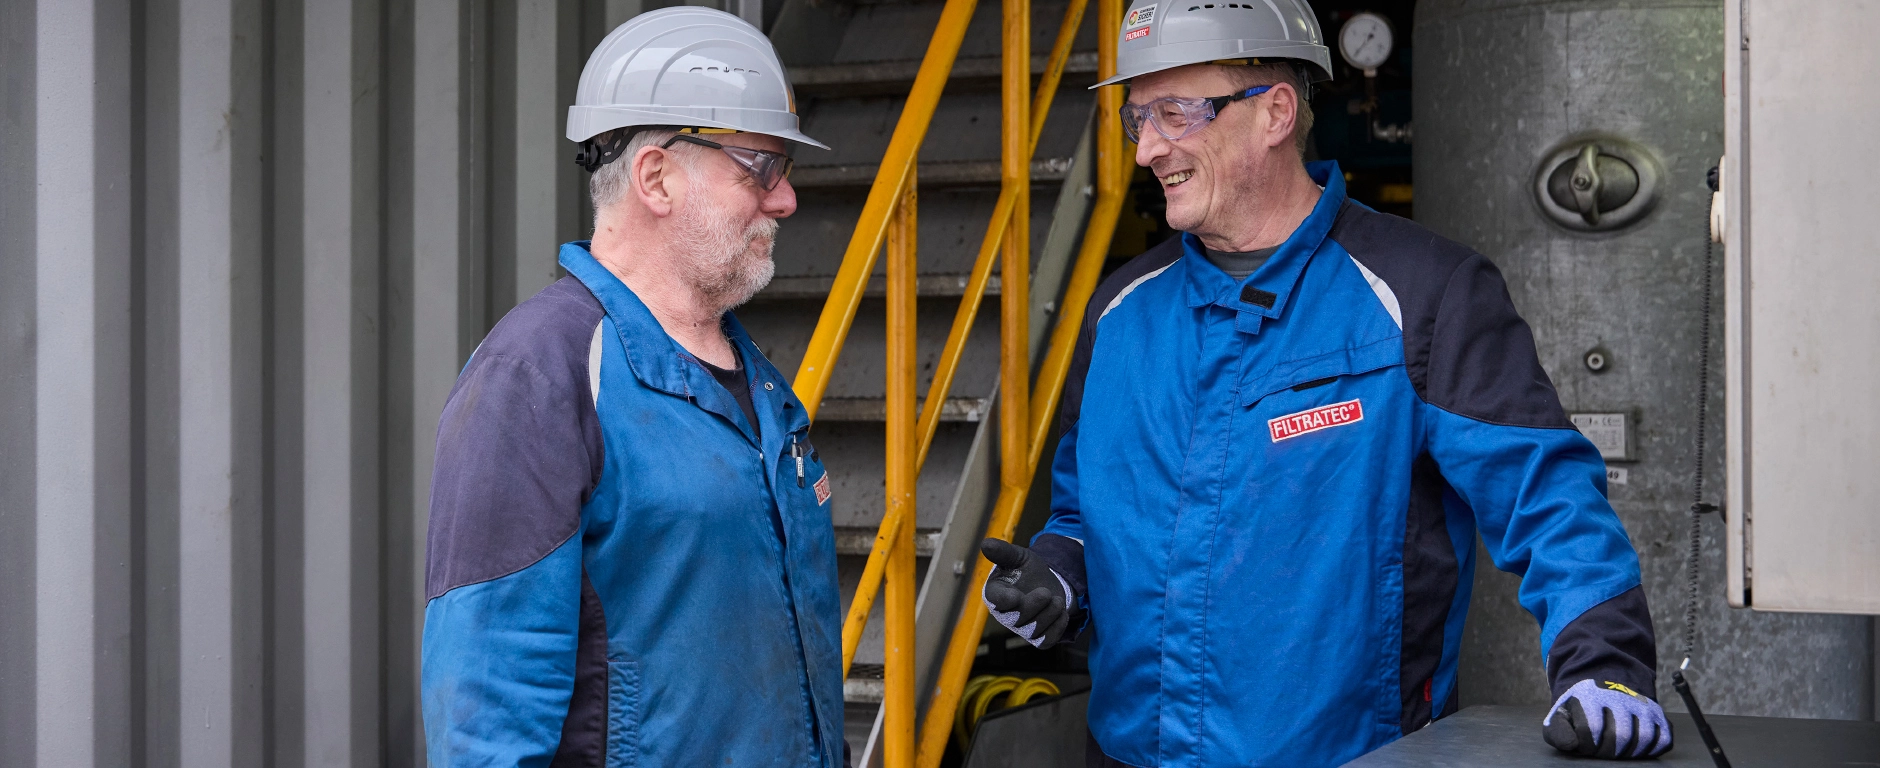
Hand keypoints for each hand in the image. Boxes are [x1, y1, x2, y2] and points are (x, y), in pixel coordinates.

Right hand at [979, 538, 1072, 648]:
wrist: (1048, 581)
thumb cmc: (1028, 569)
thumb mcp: (1018, 557)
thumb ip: (1003, 552)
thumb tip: (986, 543)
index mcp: (996, 593)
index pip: (995, 601)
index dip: (1004, 601)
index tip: (1015, 596)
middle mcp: (1005, 614)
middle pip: (1016, 619)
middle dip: (1033, 606)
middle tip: (1047, 592)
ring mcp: (1022, 629)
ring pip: (1033, 631)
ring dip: (1049, 615)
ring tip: (1057, 599)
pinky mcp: (1038, 638)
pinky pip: (1046, 641)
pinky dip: (1057, 627)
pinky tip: (1062, 612)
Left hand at [1542, 679, 1672, 758]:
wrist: (1605, 688)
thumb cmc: (1582, 709)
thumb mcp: (1561, 715)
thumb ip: (1558, 730)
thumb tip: (1571, 744)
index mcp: (1591, 695)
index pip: (1592, 727)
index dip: (1588, 744)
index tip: (1586, 745)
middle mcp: (1620, 696)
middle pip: (1620, 735)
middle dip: (1608, 750)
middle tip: (1602, 750)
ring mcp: (1642, 704)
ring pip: (1643, 737)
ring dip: (1629, 751)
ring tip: (1617, 749)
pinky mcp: (1658, 714)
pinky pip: (1663, 739)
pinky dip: (1651, 748)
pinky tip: (1635, 747)